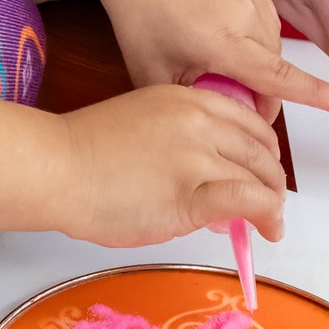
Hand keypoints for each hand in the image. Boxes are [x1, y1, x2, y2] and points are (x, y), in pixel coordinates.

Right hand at [58, 81, 287, 245]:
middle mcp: (200, 120)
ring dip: (273, 202)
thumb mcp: (144, 122)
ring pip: (261, 177)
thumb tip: (209, 173)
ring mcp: (198, 155)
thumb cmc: (85, 151)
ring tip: (268, 223)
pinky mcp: (193, 193)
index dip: (264, 150)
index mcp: (188, 98)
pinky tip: (266, 231)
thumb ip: (181, 138)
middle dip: (272, 180)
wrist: (56, 167)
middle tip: (268, 203)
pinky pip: (247, 201)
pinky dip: (266, 217)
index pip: (250, 121)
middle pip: (262, 150)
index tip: (262, 171)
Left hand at [91, 0, 328, 120]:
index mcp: (222, 41)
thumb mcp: (155, 74)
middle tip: (231, 100)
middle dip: (261, 91)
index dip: (311, 92)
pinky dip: (255, 36)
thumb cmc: (140, 18)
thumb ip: (196, 102)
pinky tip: (222, 34)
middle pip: (274, 67)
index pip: (277, 76)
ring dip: (259, 62)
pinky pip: (266, 19)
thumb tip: (230, 125)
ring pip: (272, 44)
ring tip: (220, 62)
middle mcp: (245, 15)